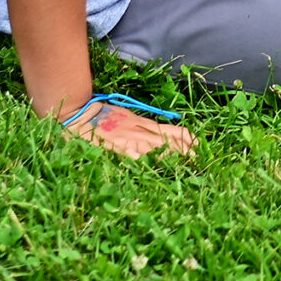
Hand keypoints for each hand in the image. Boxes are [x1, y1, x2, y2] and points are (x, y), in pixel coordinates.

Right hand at [63, 101, 196, 160]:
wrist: (82, 115)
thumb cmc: (105, 116)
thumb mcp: (129, 118)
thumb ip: (145, 126)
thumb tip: (162, 133)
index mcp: (144, 124)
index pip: (172, 131)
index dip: (186, 138)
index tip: (198, 145)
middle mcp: (140, 132)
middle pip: (167, 142)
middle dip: (182, 151)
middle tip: (197, 160)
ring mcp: (127, 139)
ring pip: (152, 149)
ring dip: (166, 157)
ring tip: (181, 166)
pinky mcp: (113, 146)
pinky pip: (128, 154)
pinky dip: (137, 158)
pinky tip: (145, 164)